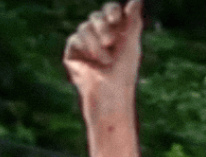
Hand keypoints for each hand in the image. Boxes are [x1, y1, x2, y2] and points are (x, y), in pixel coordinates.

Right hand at [64, 1, 143, 116]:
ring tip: (105, 61)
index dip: (112, 11)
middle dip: (104, 27)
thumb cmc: (124, 73)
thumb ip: (133, 19)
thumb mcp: (131, 43)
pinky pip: (75, 38)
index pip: (111, 11)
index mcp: (116, 33)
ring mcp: (85, 45)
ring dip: (97, 43)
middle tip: (110, 43)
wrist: (109, 95)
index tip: (116, 19)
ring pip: (85, 26)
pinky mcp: (73, 53)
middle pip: (97, 16)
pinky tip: (92, 62)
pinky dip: (86, 48)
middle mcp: (99, 37)